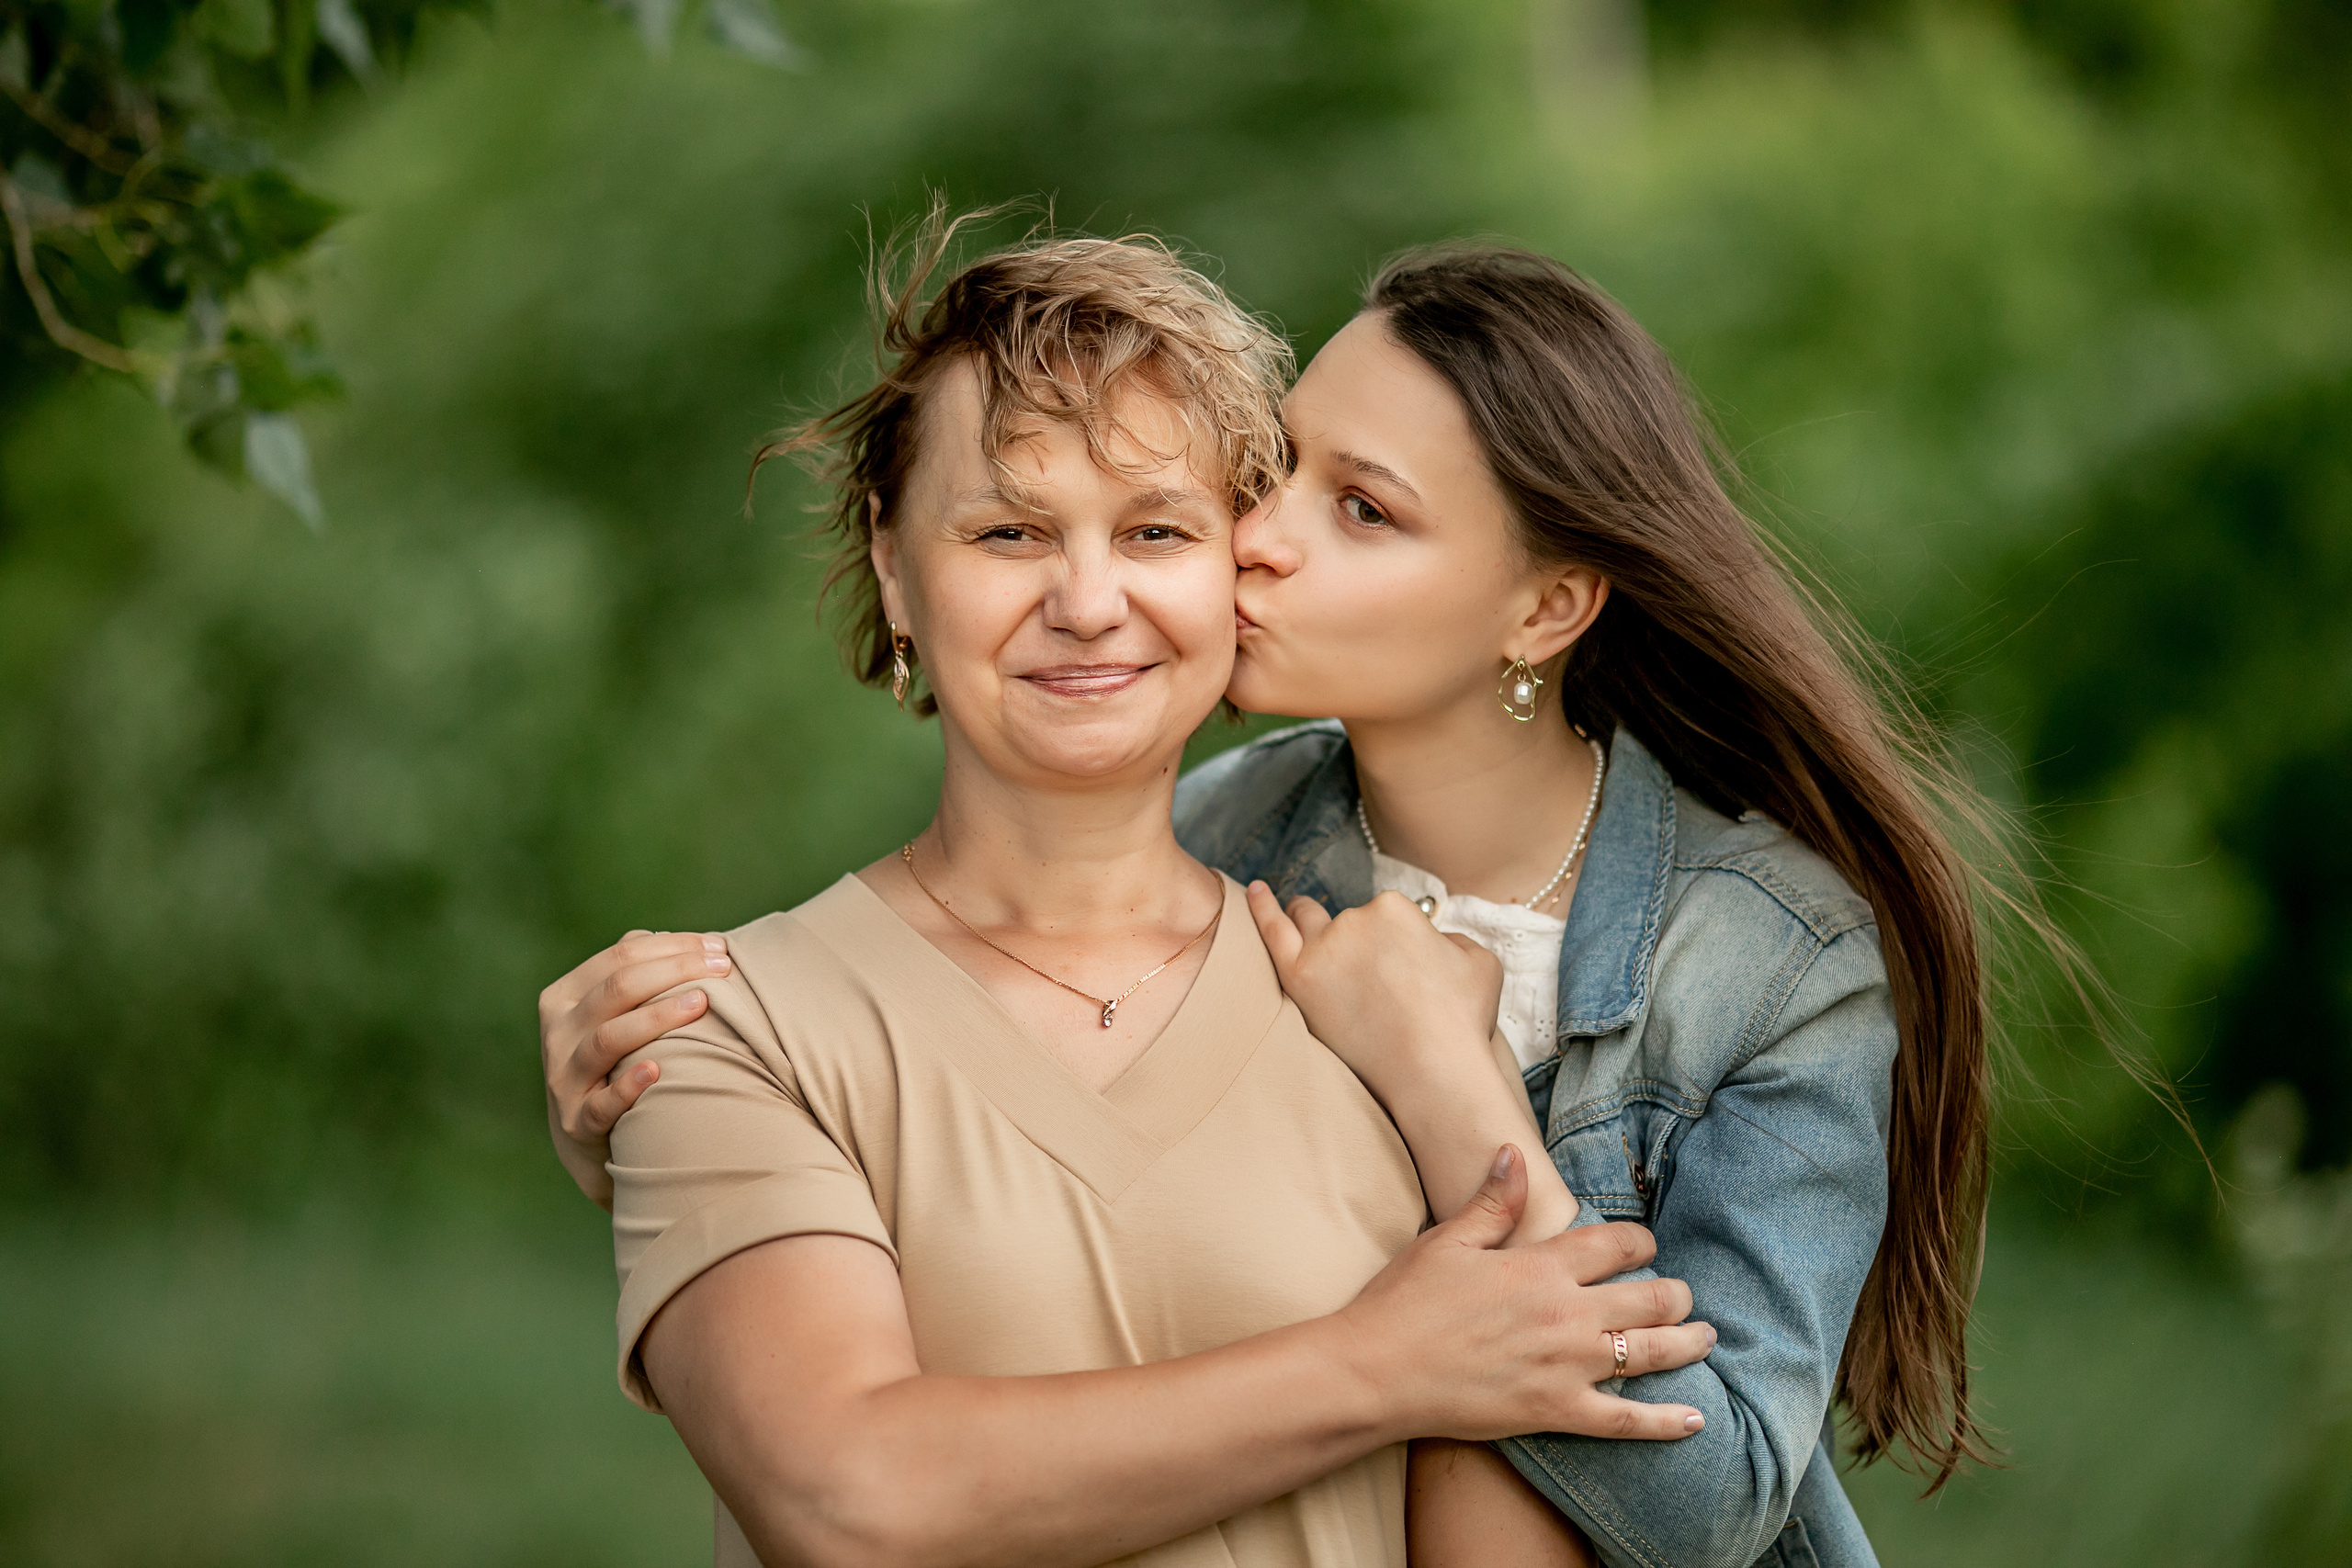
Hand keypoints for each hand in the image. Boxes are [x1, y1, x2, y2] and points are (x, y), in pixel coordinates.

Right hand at [538, 929, 731, 1206]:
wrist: (586, 1141)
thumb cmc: (613, 1063)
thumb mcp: (610, 1016)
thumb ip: (630, 974)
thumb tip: (663, 936)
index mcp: (565, 997)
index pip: (619, 957)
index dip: (671, 947)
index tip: (719, 947)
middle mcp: (558, 1033)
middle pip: (616, 990)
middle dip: (673, 971)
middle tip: (723, 968)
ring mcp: (564, 1078)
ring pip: (607, 1038)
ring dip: (657, 1018)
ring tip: (701, 1003)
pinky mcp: (577, 1122)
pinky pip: (601, 1104)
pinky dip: (628, 1085)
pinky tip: (656, 1070)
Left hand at [1248, 882, 1501, 1104]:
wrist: (1435, 1074)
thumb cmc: (1461, 1023)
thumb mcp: (1480, 962)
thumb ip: (1451, 939)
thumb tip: (1432, 941)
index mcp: (1397, 908)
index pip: (1384, 916)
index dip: (1393, 946)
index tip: (1401, 976)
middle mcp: (1357, 918)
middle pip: (1347, 920)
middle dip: (1356, 941)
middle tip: (1364, 973)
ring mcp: (1324, 947)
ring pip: (1307, 920)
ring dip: (1308, 921)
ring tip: (1313, 939)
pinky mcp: (1298, 977)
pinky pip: (1271, 931)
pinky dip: (1261, 907)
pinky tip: (1255, 891)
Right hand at [1340, 1146, 1712, 1442]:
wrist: (1376, 1371)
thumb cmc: (1404, 1303)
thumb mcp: (1448, 1240)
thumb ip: (1494, 1201)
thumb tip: (1515, 1152)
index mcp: (1540, 1265)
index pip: (1614, 1244)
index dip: (1640, 1242)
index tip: (1646, 1245)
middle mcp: (1565, 1313)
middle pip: (1648, 1297)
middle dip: (1676, 1293)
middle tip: (1684, 1295)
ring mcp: (1566, 1366)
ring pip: (1650, 1352)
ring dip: (1688, 1342)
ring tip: (1706, 1336)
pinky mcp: (1556, 1412)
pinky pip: (1626, 1420)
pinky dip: (1666, 1422)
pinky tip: (1696, 1420)